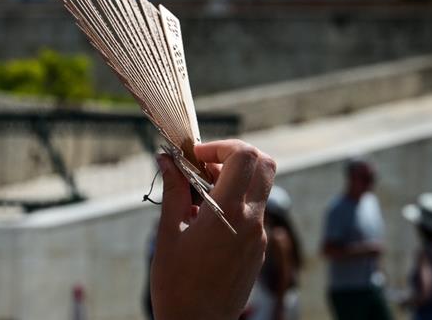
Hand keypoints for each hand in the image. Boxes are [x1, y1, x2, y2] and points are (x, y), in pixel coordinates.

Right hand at [151, 140, 275, 319]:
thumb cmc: (176, 285)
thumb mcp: (168, 234)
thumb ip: (173, 192)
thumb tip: (166, 159)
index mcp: (228, 213)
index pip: (245, 157)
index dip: (221, 146)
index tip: (196, 156)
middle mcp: (251, 221)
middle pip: (265, 164)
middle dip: (236, 154)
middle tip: (206, 166)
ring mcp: (259, 236)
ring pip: (261, 188)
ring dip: (236, 178)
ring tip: (200, 194)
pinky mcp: (258, 249)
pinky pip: (255, 211)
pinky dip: (236, 201)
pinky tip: (206, 218)